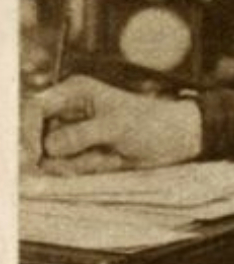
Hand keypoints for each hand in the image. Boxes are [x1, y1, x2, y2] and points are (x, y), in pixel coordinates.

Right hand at [22, 75, 202, 172]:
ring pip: (54, 157)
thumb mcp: (116, 127)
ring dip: (75, 164)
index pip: (35, 108)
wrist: (175, 140)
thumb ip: (81, 136)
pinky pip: (69, 169)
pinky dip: (83, 170)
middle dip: (51, 154)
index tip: (35, 155)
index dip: (28, 131)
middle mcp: (68, 112)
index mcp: (74, 92)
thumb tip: (49, 147)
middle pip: (37, 135)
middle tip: (77, 160)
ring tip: (107, 156)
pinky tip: (108, 161)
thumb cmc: (150, 123)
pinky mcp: (82, 154)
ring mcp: (73, 135)